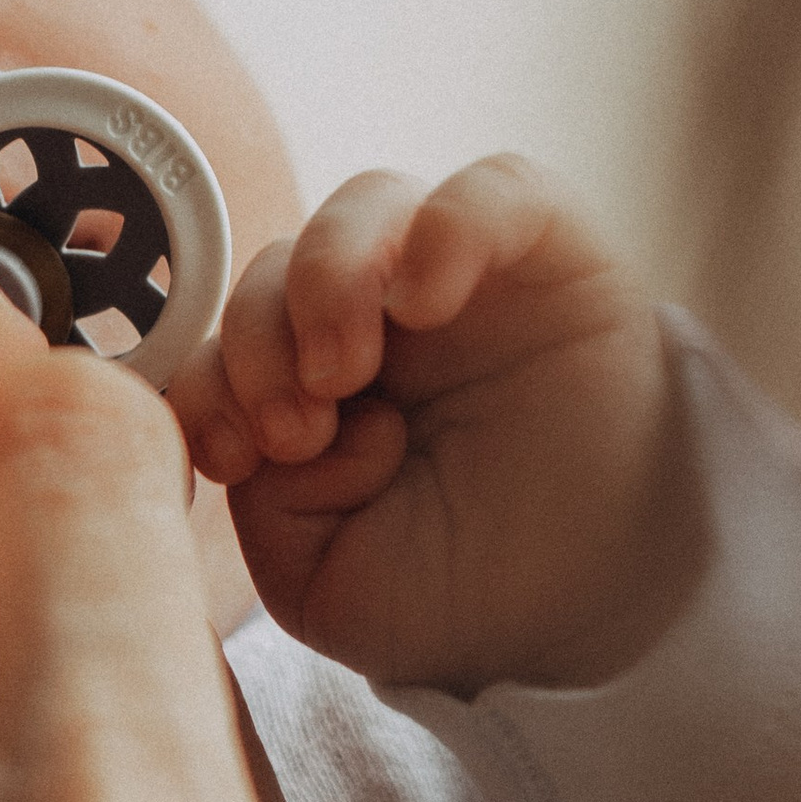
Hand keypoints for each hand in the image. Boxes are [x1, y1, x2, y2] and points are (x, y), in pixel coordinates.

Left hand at [172, 154, 705, 694]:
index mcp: (314, 385)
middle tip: (296, 431)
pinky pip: (493, 190)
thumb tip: (264, 425)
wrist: (594, 611)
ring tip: (342, 374)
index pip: (222, 338)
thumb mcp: (322, 582)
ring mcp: (463, 279)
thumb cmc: (460, 591)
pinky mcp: (551, 255)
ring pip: (365, 205)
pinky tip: (428, 304)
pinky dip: (447, 227)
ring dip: (327, 279)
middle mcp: (381, 317)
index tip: (234, 457)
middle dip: (258, 344)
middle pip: (279, 264)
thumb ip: (262, 502)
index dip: (206, 384)